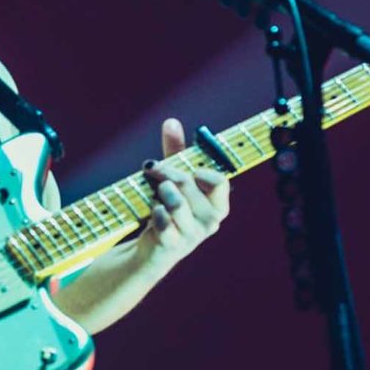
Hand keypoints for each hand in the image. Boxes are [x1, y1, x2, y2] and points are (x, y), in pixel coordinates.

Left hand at [140, 117, 229, 267]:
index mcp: (217, 205)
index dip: (200, 171)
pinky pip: (164, 222)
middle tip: (153, 170)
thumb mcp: (173, 179)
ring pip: (176, 203)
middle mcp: (209, 222)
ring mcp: (192, 236)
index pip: (219, 182)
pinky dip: (155, 212)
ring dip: (160, 192)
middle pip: (188, 185)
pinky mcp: (172, 246)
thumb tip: (171, 122)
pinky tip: (153, 211)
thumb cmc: (167, 208)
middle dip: (167, 173)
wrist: (150, 248)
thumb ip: (175, 151)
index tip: (187, 169)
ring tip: (155, 193)